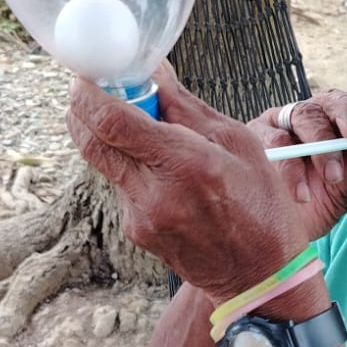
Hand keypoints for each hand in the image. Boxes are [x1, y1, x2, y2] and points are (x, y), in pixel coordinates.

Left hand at [66, 65, 311, 303]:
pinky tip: (165, 175)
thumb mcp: (238, 142)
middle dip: (84, 110)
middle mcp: (154, 193)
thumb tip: (153, 70)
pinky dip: (132, 169)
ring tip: (149, 134)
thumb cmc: (262, 206)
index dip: (88, 92)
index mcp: (184, 163)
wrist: (261, 276)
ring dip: (113, 140)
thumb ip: (186, 106)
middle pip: (91, 142)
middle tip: (98, 91)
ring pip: (105, 164)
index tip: (86, 76)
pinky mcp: (136, 232)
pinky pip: (122, 187)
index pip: (111, 120)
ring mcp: (140, 217)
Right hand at [252, 90, 346, 241]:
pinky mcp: (253, 135)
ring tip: (332, 176)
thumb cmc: (313, 204)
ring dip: (321, 145)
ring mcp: (278, 123)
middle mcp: (305, 116)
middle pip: (326, 103)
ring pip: (302, 116)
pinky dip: (291, 168)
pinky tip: (301, 194)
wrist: (276, 232)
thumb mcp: (340, 189)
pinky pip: (274, 142)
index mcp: (331, 123)